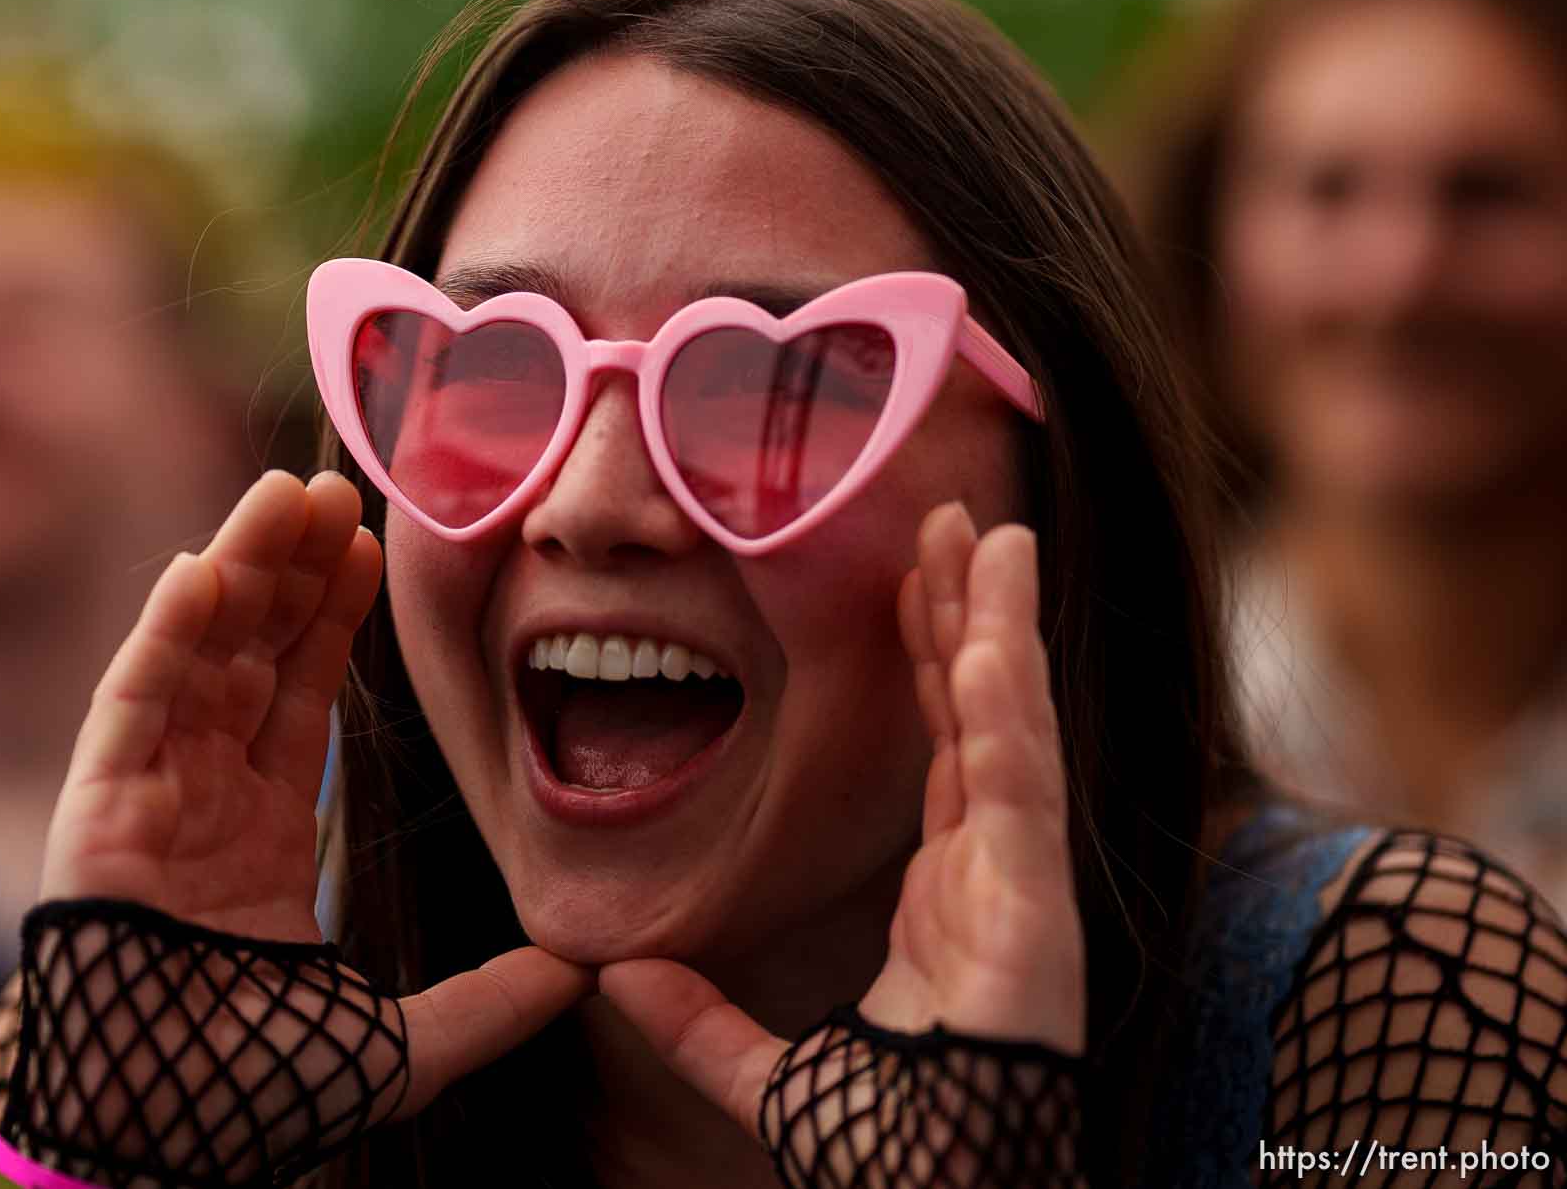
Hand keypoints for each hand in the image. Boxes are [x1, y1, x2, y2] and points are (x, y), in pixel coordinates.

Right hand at [39, 470, 591, 1118]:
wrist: (166, 1148)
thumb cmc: (261, 1096)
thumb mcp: (405, 1045)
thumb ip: (494, 1004)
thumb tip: (588, 972)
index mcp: (262, 832)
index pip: (300, 697)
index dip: (334, 619)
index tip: (373, 548)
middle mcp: (201, 796)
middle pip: (248, 652)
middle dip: (289, 568)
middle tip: (333, 485)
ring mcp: (147, 795)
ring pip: (194, 654)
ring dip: (236, 568)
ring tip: (284, 490)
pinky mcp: (96, 809)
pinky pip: (131, 705)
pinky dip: (162, 638)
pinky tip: (203, 567)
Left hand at [599, 503, 1084, 1147]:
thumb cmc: (886, 1160)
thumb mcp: (764, 1079)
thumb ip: (695, 1024)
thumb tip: (614, 979)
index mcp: (945, 898)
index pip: (937, 749)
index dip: (927, 662)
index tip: (909, 581)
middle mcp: (991, 875)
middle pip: (979, 716)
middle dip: (968, 616)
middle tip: (955, 522)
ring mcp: (1018, 884)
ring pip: (1009, 727)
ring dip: (999, 626)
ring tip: (994, 534)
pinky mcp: (1033, 904)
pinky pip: (1016, 783)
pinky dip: (1007, 702)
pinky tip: (991, 628)